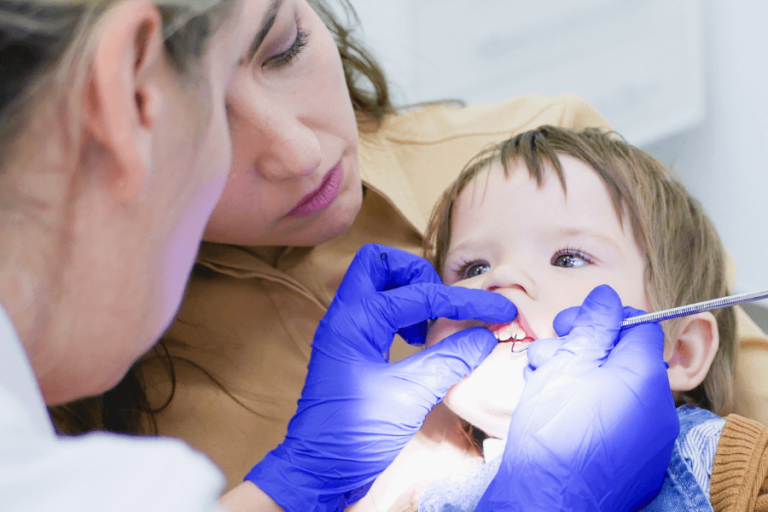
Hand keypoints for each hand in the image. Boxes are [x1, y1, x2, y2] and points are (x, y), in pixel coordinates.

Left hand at [245, 244, 516, 511]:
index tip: (499, 308)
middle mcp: (344, 316)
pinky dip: (401, 314)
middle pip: (378, 263)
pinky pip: (376, 310)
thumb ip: (448, 361)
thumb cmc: (355, 433)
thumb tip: (485, 336)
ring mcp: (344, 331)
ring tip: (430, 326)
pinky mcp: (350, 348)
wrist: (317, 469)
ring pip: (375, 284)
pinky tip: (418, 341)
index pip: (417, 294)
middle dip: (417, 274)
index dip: (463, 300)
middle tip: (441, 304)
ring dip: (409, 292)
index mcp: (355, 321)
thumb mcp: (409, 396)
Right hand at [477, 285, 677, 511]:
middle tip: (545, 356)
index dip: (599, 319)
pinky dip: (586, 409)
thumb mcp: (567, 364)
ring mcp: (647, 439)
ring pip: (612, 389)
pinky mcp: (634, 462)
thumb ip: (592, 325)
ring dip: (576, 378)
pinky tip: (553, 413)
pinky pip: (614, 421)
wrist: (548, 501)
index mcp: (644, 376)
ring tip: (540, 386)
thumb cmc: (553, 431)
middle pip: (620, 357)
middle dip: (579, 349)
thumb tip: (607, 297)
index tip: (569, 325)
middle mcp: (656, 407)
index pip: (636, 325)